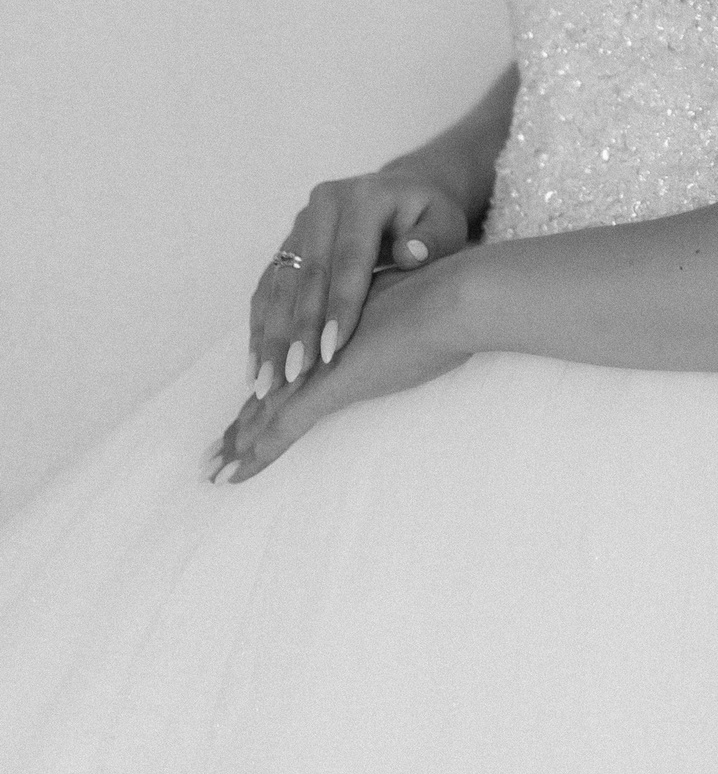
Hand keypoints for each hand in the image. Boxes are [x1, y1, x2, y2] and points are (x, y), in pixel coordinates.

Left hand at [211, 257, 472, 483]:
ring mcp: (317, 368)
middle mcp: (315, 349)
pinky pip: (282, 429)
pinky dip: (255, 454)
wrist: (451, 299)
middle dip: (240, 429)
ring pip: (264, 416)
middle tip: (210, 458)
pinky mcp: (326, 386)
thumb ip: (392, 318)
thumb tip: (403, 318)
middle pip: (267, 396)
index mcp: (330, 331)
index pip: (289, 372)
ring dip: (238, 446)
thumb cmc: (441, 297)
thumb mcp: (409, 307)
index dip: (265, 398)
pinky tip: (232, 477)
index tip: (244, 422)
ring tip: (211, 472)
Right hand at [248, 169, 470, 403]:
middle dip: (296, 331)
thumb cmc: (430, 219)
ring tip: (264, 382)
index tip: (331, 350)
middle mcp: (323, 206)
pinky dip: (261, 327)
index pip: (348, 259)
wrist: (405, 193)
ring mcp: (300, 223)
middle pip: (305, 275)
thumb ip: (432, 239)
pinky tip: (257, 364)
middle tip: (290, 379)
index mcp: (362, 198)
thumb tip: (411, 252)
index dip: (339, 307)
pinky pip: (268, 289)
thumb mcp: (444, 223)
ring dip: (270, 336)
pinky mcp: (287, 244)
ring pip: (278, 285)